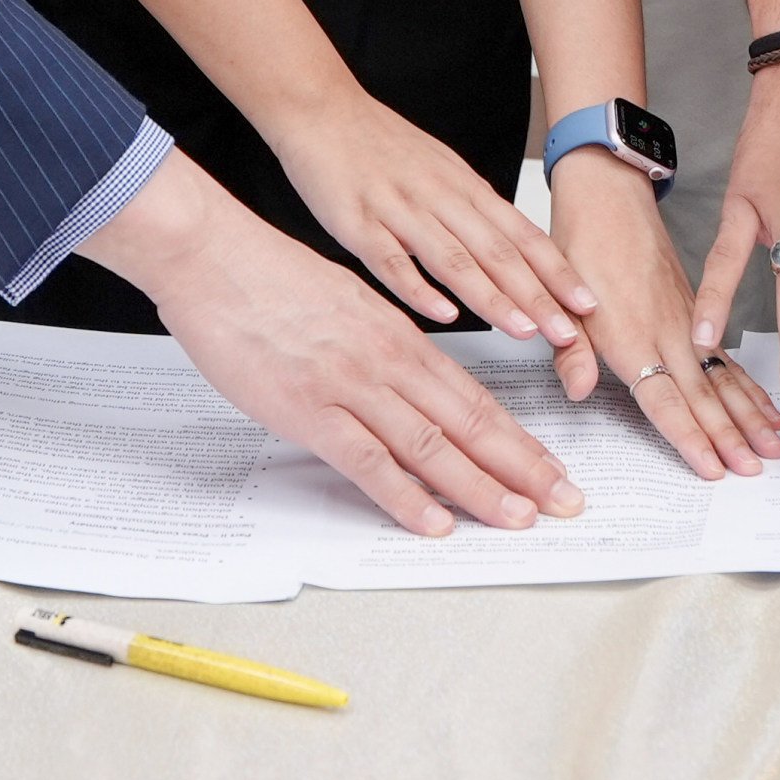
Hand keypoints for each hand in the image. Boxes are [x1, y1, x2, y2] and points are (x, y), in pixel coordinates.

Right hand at [91, 153, 581, 536]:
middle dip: (523, 468)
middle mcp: (389, 362)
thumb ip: (382, 349)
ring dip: (480, 487)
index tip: (550, 469)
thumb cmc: (270, 279)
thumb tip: (406, 385)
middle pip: (471, 422)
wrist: (216, 258)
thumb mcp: (347, 306)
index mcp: (401, 337)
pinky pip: (368, 461)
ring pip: (433, 444)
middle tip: (564, 503)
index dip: (518, 439)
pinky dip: (405, 495)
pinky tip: (434, 522)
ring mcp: (352, 387)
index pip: (475, 397)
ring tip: (519, 518)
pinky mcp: (310, 410)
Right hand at [264, 86, 597, 348]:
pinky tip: (443, 313)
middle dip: (539, 296)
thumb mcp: (441, 170)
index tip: (587, 304)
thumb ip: (473, 212)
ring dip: (493, 297)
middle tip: (569, 333)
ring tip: (524, 329)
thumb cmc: (380, 144)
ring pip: (454, 259)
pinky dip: (420, 289)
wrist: (322, 108)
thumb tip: (513, 250)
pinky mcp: (357, 222)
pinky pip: (393, 259)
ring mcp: (399, 209)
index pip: (522, 234)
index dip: (556, 271)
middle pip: (498, 252)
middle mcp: (440, 198)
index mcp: (464, 187)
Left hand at [545, 152, 779, 476]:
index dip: (688, 435)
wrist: (608, 194)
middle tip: (757, 470)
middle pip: (703, 395)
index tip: (712, 467)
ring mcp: (687, 323)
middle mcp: (667, 332)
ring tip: (776, 448)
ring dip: (750, 416)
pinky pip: (726, 357)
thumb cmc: (580, 242)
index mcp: (631, 334)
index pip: (663, 397)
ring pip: (722, 379)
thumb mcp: (557, 293)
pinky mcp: (695, 312)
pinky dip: (749, 385)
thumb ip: (571, 348)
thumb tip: (578, 390)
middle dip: (731, 436)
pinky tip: (768, 407)